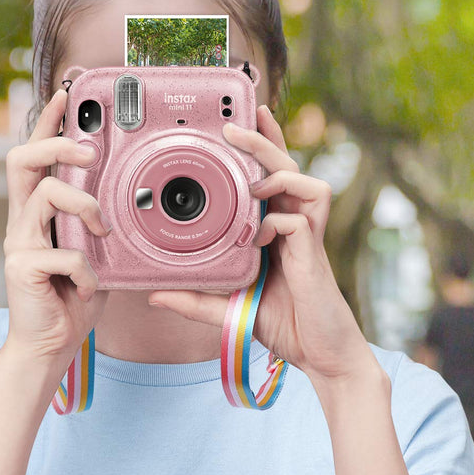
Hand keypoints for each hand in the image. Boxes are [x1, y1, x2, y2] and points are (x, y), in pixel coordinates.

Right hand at [3, 88, 110, 367]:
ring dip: (83, 207)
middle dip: (57, 146)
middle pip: (22, 160)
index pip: (38, 156)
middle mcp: (23, 220)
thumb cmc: (74, 295)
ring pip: (45, 196)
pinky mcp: (21, 268)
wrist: (50, 345)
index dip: (48, 123)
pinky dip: (86, 272)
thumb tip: (132, 199)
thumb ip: (103, 224)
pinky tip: (90, 289)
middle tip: (91, 153)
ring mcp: (19, 242)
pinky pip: (62, 254)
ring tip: (102, 230)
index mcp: (39, 211)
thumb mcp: (97, 251)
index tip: (65, 93)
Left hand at [148, 105, 382, 393]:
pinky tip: (261, 236)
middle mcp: (294, 225)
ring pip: (306, 183)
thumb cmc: (281, 322)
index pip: (270, 176)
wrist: (319, 355)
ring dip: (278, 176)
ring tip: (252, 185)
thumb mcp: (227, 308)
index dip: (261, 145)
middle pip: (286, 167)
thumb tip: (154, 296)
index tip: (239, 119)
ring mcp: (307, 238)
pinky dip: (279, 221)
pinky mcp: (314, 256)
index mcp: (275, 228)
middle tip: (234, 126)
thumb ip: (195, 299)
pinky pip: (301, 221)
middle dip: (264, 141)